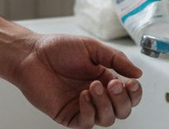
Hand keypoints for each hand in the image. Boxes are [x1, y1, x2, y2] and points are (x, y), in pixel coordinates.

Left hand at [11, 34, 143, 127]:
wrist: (30, 54)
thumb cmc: (56, 48)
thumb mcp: (91, 47)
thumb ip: (115, 59)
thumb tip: (138, 73)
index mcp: (105, 79)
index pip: (129, 95)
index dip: (134, 93)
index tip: (131, 83)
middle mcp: (96, 95)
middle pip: (122, 110)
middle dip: (122, 100)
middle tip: (114, 85)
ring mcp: (83, 107)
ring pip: (107, 119)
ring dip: (105, 104)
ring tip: (93, 86)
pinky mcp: (68, 115)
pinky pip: (87, 123)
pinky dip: (89, 111)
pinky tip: (83, 96)